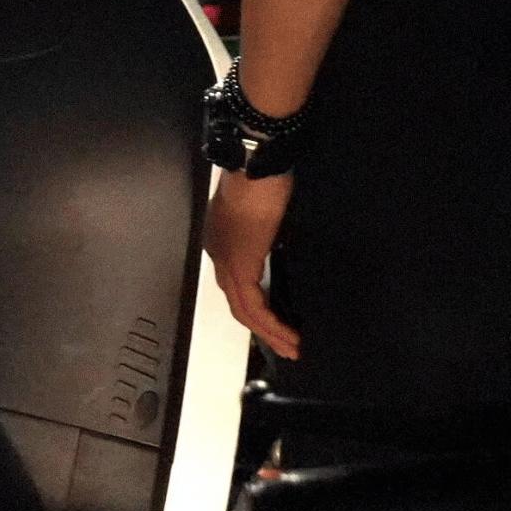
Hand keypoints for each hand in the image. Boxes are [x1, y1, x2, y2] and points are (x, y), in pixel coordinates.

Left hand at [202, 169, 299, 360]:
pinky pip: (252, 306)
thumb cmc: (266, 177)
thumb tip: (282, 248)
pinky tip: (288, 336)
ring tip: (292, 348)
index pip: (236, 282)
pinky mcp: (239, 265)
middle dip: (262, 329)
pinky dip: (270, 324)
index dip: (256, 306)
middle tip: (285, 346)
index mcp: (222, 239)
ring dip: (268, 333)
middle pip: (237, 301)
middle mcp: (218, 252)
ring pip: (243, 309)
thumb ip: (269, 235)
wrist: (256, 162)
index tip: (277, 322)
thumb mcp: (268, 212)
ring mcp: (225, 260)